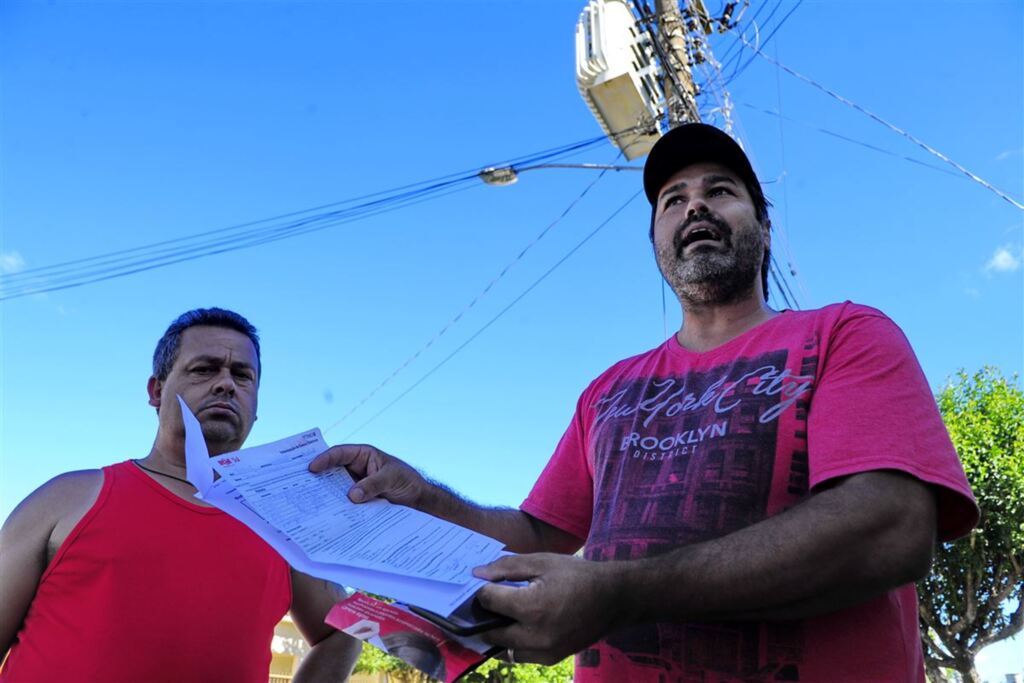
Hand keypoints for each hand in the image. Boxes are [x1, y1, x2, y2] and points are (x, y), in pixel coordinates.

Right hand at [309, 445, 425, 506]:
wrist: (418, 500)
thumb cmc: (407, 481)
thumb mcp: (391, 478)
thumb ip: (372, 485)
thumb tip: (351, 496)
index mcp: (363, 455)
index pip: (339, 454)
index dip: (324, 459)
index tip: (312, 468)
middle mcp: (355, 469)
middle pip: (332, 471)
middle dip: (317, 477)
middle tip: (299, 486)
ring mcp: (355, 485)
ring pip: (335, 488)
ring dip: (324, 494)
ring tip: (308, 502)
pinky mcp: (357, 501)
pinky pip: (343, 502)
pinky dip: (335, 507)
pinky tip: (326, 515)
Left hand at [472, 553, 624, 664]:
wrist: (613, 598)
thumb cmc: (577, 575)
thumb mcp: (542, 562)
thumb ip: (507, 567)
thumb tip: (477, 574)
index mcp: (532, 607)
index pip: (489, 601)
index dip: (482, 590)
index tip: (482, 583)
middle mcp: (535, 635)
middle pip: (491, 632)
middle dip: (484, 616)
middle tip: (483, 603)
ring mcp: (544, 651)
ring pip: (504, 649)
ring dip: (498, 634)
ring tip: (500, 616)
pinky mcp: (552, 658)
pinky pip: (521, 655)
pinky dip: (515, 643)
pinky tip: (518, 626)